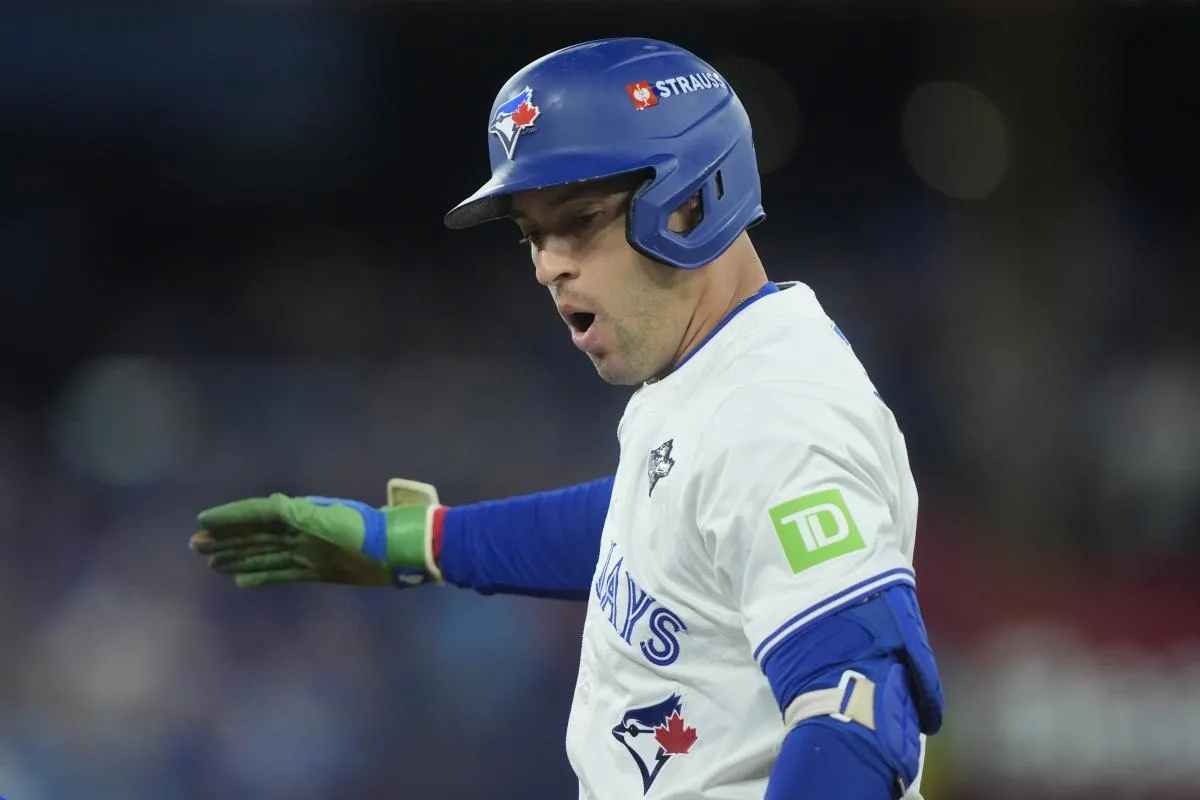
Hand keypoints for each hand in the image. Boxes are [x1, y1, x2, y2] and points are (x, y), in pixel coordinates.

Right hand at [190, 481, 439, 589]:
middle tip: (196, 544)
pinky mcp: (317, 570)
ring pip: (264, 554)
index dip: (230, 516)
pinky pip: (281, 573)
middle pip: (255, 534)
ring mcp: (308, 551)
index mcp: (301, 513)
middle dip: (226, 538)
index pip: (258, 513)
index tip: (203, 520)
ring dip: (238, 557)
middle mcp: (300, 530)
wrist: (395, 551)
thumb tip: (270, 506)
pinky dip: (260, 576)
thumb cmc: (366, 531)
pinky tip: (241, 582)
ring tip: (210, 563)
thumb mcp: (332, 519)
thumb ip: (301, 514)